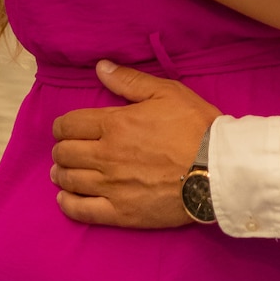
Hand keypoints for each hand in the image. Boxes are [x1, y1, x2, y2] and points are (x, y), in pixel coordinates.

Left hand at [50, 61, 219, 228]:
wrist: (218, 169)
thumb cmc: (195, 126)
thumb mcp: (166, 92)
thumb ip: (129, 81)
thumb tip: (100, 67)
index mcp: (114, 125)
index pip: (70, 125)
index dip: (62, 126)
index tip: (64, 128)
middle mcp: (106, 156)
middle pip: (65, 152)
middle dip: (61, 148)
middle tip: (65, 149)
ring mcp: (111, 187)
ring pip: (70, 180)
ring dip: (60, 174)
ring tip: (61, 172)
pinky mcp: (121, 213)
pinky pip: (82, 211)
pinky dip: (68, 204)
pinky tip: (64, 199)